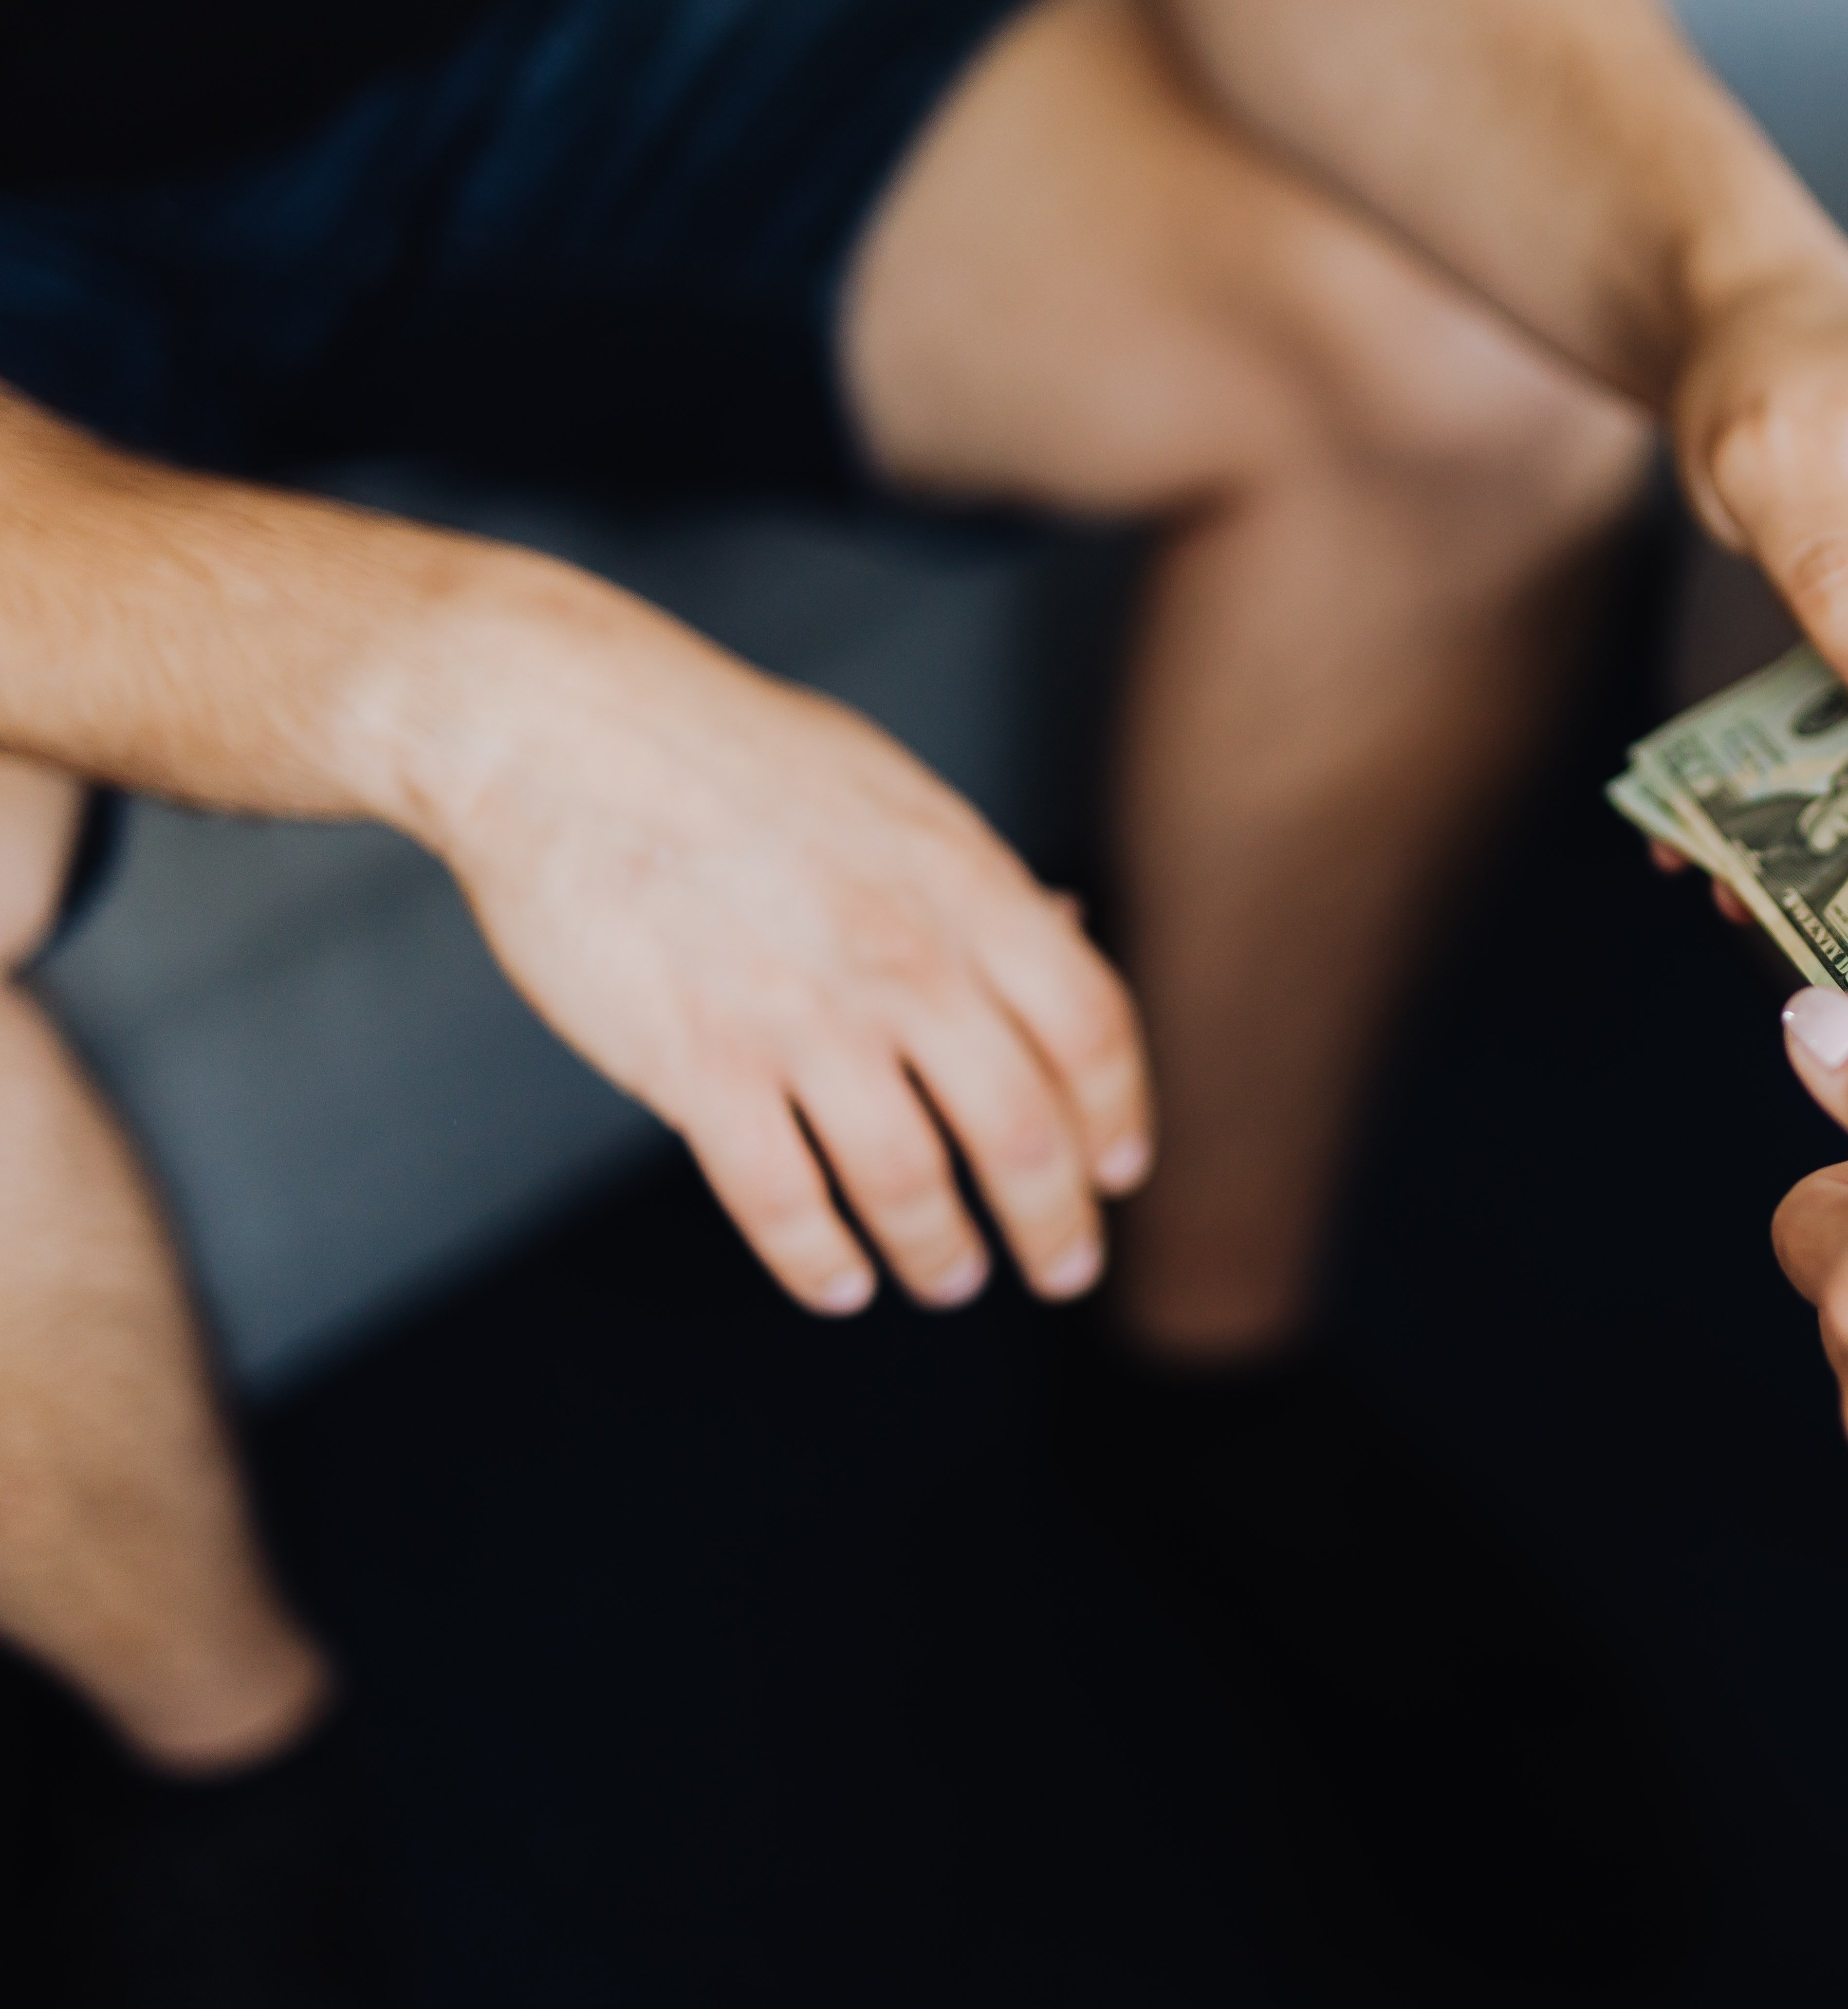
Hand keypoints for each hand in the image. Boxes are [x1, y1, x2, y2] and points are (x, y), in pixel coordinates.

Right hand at [420, 586, 1151, 1315]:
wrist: (561, 729)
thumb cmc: (732, 753)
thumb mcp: (895, 795)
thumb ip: (980, 881)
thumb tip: (1071, 929)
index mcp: (966, 887)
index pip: (1090, 1031)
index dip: (1117, 1117)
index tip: (1120, 1172)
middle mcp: (904, 962)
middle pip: (1023, 1133)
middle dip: (1055, 1223)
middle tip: (1063, 1266)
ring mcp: (802, 1019)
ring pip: (910, 1186)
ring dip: (942, 1253)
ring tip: (952, 1276)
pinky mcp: (698, 1064)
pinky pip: (783, 1203)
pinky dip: (820, 1263)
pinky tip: (839, 1283)